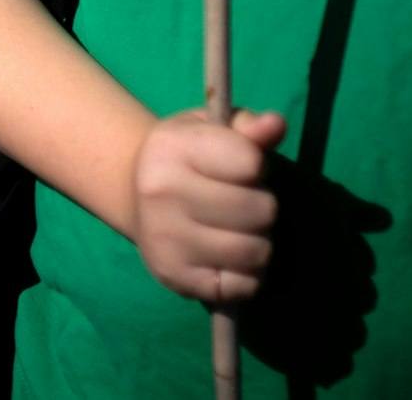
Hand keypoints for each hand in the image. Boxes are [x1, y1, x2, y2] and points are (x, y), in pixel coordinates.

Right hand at [132, 109, 284, 303]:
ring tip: (236, 229)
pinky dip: (246, 275)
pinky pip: (244, 286)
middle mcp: (160, 192)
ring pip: (257, 251)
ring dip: (258, 242)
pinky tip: (226, 257)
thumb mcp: (210, 129)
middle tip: (240, 202)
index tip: (239, 166)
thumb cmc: (187, 156)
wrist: (135, 194)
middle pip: (261, 210)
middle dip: (262, 206)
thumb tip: (275, 124)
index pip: (251, 162)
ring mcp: (163, 238)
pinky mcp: (173, 276)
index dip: (256, 165)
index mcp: (170, 148)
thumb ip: (247, 126)